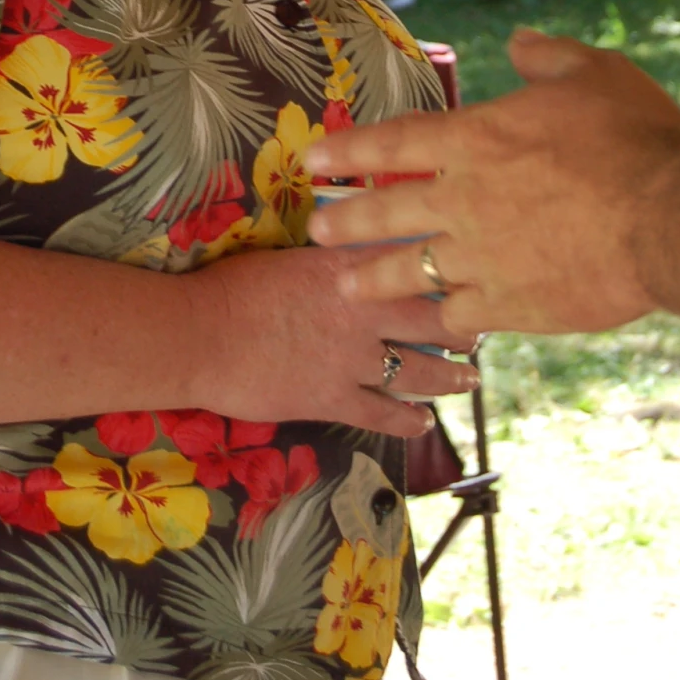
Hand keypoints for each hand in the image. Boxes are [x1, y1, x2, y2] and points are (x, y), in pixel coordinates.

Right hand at [192, 240, 478, 436]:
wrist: (199, 333)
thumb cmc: (231, 287)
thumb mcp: (288, 258)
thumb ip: (328, 263)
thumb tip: (352, 261)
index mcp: (347, 266)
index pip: (410, 264)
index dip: (444, 274)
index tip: (465, 277)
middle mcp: (362, 310)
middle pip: (433, 318)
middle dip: (463, 326)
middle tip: (480, 331)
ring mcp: (352, 358)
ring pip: (421, 369)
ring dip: (451, 376)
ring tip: (469, 378)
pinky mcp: (335, 398)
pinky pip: (385, 413)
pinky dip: (409, 419)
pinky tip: (423, 422)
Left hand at [303, 29, 679, 338]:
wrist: (671, 220)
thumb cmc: (635, 139)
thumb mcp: (594, 74)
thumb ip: (548, 58)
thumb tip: (520, 42)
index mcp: (477, 140)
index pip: (395, 142)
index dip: (350, 150)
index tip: (314, 160)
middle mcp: (466, 200)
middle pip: (387, 212)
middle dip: (346, 222)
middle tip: (316, 230)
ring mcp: (485, 257)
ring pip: (411, 270)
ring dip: (374, 277)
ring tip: (347, 286)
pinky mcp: (514, 305)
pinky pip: (461, 314)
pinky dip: (444, 317)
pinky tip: (434, 321)